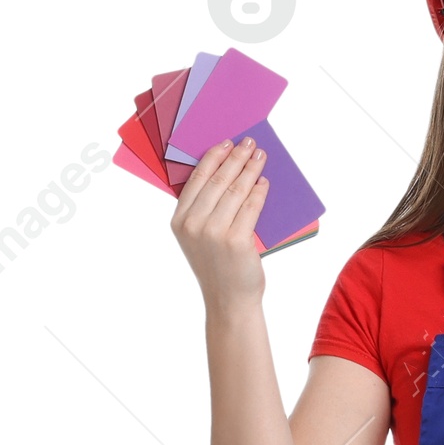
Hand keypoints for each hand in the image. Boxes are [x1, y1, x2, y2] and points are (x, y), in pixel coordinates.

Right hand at [171, 137, 269, 310]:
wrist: (229, 301)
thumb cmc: (217, 267)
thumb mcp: (198, 238)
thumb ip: (203, 210)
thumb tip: (225, 173)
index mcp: (179, 221)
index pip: (197, 179)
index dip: (214, 158)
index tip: (227, 143)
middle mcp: (193, 225)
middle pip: (218, 181)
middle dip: (236, 158)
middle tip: (249, 143)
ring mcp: (214, 233)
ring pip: (235, 191)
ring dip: (250, 170)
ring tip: (260, 157)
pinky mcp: (236, 241)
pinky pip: (251, 207)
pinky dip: (259, 192)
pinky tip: (264, 182)